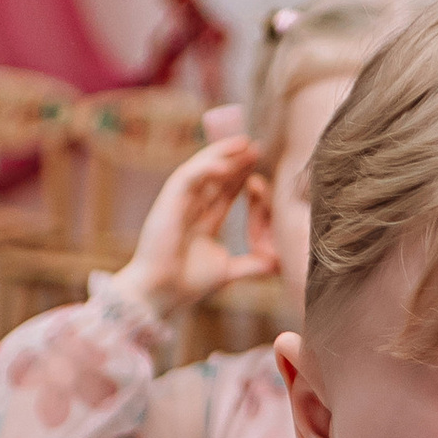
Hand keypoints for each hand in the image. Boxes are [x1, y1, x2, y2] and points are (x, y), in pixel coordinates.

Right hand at [107, 128, 274, 318]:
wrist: (161, 294)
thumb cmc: (186, 285)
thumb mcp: (228, 272)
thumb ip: (252, 265)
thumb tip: (277, 264)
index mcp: (201, 222)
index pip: (223, 192)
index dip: (240, 176)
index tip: (259, 164)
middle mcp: (188, 208)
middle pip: (214, 176)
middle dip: (235, 160)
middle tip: (256, 146)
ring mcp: (177, 203)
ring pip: (200, 169)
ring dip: (222, 155)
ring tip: (244, 143)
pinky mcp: (167, 202)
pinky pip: (188, 177)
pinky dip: (206, 168)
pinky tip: (226, 165)